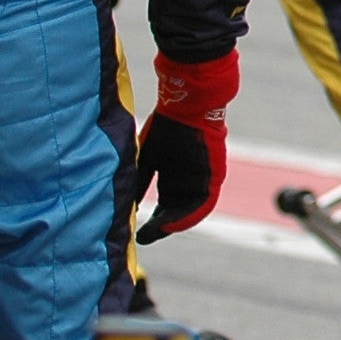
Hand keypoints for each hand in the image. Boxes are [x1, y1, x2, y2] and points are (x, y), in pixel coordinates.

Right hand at [135, 51, 237, 241]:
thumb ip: (138, 183)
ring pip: (190, 211)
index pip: (165, 209)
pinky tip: (171, 222)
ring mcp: (203, 180)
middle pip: (176, 213)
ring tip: (156, 232)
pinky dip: (188, 215)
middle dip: (161, 227)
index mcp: (174, 179)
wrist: (187, 104)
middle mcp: (189, 183)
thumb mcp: (146, 158)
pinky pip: (204, 203)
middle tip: (144, 236)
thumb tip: (125, 207)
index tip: (137, 234)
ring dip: (174, 224)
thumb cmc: (166, 126)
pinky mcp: (214, 176)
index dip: (152, 223)